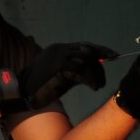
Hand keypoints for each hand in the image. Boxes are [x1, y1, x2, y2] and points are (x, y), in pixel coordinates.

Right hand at [0, 42, 117, 110]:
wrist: (24, 94)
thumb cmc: (44, 87)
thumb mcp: (64, 76)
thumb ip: (78, 71)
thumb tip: (97, 72)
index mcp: (60, 49)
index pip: (85, 45)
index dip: (101, 50)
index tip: (114, 55)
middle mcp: (59, 49)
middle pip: (87, 51)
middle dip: (99, 66)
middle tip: (103, 81)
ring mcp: (57, 56)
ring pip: (85, 60)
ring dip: (95, 74)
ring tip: (98, 86)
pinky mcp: (57, 65)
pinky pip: (79, 69)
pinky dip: (89, 79)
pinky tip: (93, 87)